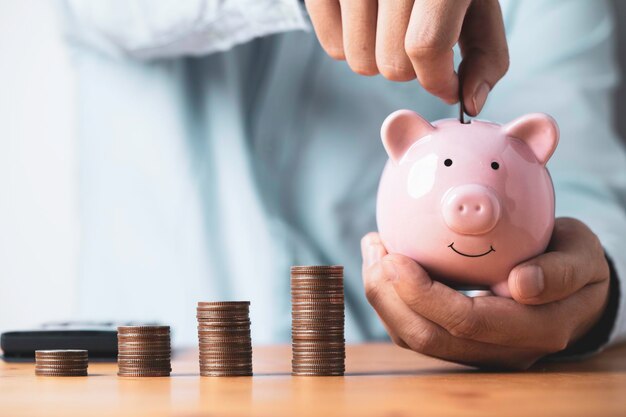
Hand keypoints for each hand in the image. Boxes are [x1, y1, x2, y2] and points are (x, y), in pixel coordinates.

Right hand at [305, 0, 508, 114]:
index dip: (439, 80)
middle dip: (412, 69)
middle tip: (418, 41)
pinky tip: (368, 22)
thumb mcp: (476, 1)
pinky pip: (333, 47)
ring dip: (381, 59)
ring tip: (393, 29)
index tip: (447, 86)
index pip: (426, 46)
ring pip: (361, 62)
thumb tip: (470, 102)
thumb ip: (486, 54)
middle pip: (393, 65)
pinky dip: (352, 46)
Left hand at [361, 218, 610, 368]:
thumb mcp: (583, 257)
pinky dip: (394, 301)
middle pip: (429, 338)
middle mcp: (504, 351)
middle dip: (389, 296)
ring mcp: (480, 352)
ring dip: (384, 298)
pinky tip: (386, 266)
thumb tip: (523, 284)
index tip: (394, 256)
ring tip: (374, 252)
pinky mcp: (462, 344)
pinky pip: (418, 331)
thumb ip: (562, 271)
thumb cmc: (576, 263)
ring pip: (416, 339)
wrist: (576, 292)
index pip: (466, 322)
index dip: (423, 294)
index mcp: (536, 329)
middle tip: (375, 249)